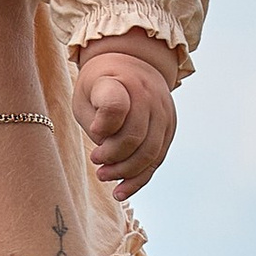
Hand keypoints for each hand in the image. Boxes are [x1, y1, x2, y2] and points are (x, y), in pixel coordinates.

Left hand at [73, 34, 178, 197]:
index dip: (104, 123)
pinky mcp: (170, 129)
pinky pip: (157, 160)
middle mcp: (149, 96)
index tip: (93, 130)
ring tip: (103, 176)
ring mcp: (164, 113)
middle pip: (135, 136)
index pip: (115, 106)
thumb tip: (109, 154)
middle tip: (95, 161)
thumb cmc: (101, 83)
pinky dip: (138, 179)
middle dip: (112, 156)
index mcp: (122, 81)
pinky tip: (120, 192)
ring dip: (124, 172)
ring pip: (149, 153)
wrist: (133, 63)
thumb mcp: (86, 92)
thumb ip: (95, 120)